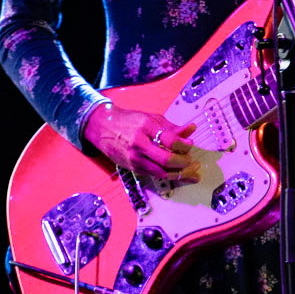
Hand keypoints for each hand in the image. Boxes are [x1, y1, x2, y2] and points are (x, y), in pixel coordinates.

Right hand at [84, 103, 199, 181]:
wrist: (103, 128)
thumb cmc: (130, 121)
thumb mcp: (152, 118)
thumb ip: (172, 127)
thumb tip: (191, 129)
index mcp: (146, 127)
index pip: (170, 140)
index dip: (184, 145)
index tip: (190, 145)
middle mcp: (139, 144)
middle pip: (166, 160)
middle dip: (183, 163)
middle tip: (191, 161)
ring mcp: (134, 158)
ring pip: (161, 172)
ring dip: (178, 173)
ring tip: (189, 171)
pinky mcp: (132, 168)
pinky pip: (154, 174)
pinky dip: (167, 175)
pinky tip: (176, 172)